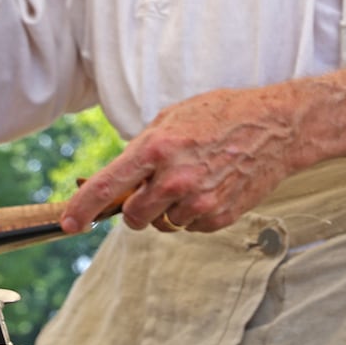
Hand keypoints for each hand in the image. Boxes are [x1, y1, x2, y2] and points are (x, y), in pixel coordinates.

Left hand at [59, 83, 302, 234]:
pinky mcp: (221, 215)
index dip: (83, 207)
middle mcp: (175, 178)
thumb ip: (143, 150)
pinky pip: (193, 227)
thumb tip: (119, 182)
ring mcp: (200, 201)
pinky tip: (212, 190)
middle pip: (135, 217)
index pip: (108, 186)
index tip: (70, 223)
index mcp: (156, 149)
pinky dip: (196, 214)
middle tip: (151, 193)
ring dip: (170, 210)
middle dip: (136, 210)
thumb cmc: (221, 116)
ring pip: (165, 224)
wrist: (276, 129)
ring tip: (194, 182)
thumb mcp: (172, 119)